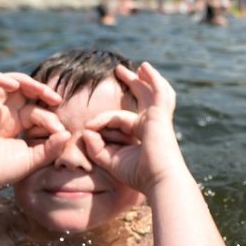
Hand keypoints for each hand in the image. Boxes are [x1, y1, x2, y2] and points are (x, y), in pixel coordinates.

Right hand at [0, 72, 67, 194]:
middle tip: (56, 99)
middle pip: (24, 90)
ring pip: (6, 81)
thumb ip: (50, 149)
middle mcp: (4, 113)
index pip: (37, 110)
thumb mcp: (30, 161)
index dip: (50, 117)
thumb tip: (67, 133)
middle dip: (42, 90)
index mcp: (17, 124)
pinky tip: (12, 86)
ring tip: (40, 89)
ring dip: (25, 81)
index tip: (60, 131)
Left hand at [82, 63, 185, 192]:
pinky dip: (153, 79)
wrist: (160, 180)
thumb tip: (85, 132)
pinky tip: (145, 68)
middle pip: (143, 98)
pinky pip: (158, 91)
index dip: (101, 121)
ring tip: (141, 66)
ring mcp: (158, 118)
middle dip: (132, 83)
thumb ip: (97, 148)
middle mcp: (152, 124)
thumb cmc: (139, 176)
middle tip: (119, 71)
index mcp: (143, 134)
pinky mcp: (160, 115)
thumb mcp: (111, 161)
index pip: (119, 119)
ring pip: (154, 92)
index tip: (87, 128)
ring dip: (147, 78)